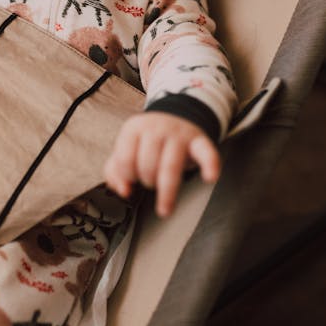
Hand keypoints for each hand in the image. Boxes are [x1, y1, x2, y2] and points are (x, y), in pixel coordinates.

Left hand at [103, 112, 220, 217]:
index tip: (132, 179)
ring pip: (170, 167)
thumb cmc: (149, 141)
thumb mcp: (126, 149)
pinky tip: (210, 177)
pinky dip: (210, 165)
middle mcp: (157, 127)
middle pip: (147, 165)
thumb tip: (124, 191)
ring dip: (166, 191)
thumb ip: (115, 171)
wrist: (177, 119)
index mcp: (134, 127)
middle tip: (151, 181)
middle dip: (147, 181)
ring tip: (165, 205)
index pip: (125, 160)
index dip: (127, 175)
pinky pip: (206, 153)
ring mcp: (179, 134)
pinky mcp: (199, 141)